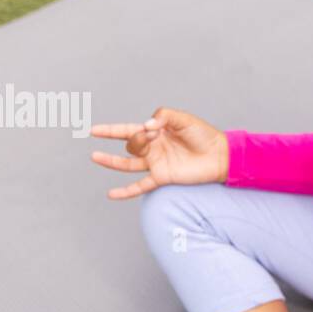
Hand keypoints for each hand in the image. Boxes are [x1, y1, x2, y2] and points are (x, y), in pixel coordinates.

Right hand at [89, 106, 228, 198]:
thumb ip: (164, 116)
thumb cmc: (204, 135)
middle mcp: (153, 148)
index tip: (93, 131)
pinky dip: (126, 191)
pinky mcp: (162, 177)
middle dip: (137, 139)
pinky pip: (140, 186)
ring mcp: (156, 163)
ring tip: (95, 157)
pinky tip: (111, 194)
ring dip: (111, 161)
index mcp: (156, 132)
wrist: (219, 155)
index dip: (110, 130)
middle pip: (131, 144)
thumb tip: (146, 126)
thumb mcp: (184, 118)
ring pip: (128, 164)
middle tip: (151, 136)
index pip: (128, 130)